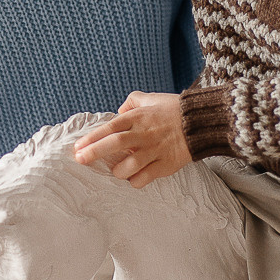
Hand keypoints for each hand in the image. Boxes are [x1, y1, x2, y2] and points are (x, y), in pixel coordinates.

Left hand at [74, 92, 191, 187]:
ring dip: (118, 171)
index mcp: (139, 117)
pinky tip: (133, 178)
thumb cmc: (174, 110)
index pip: (110, 126)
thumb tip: (118, 112)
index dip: (92, 137)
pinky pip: (145, 178)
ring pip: (130, 166)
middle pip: (115, 143)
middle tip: (80, 160)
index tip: (78, 147)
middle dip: (94, 152)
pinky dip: (135, 181)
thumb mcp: (151, 99)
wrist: (201, 122)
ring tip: (116, 171)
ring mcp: (155, 150)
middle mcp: (144, 134)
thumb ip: (132, 101)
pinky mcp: (166, 164)